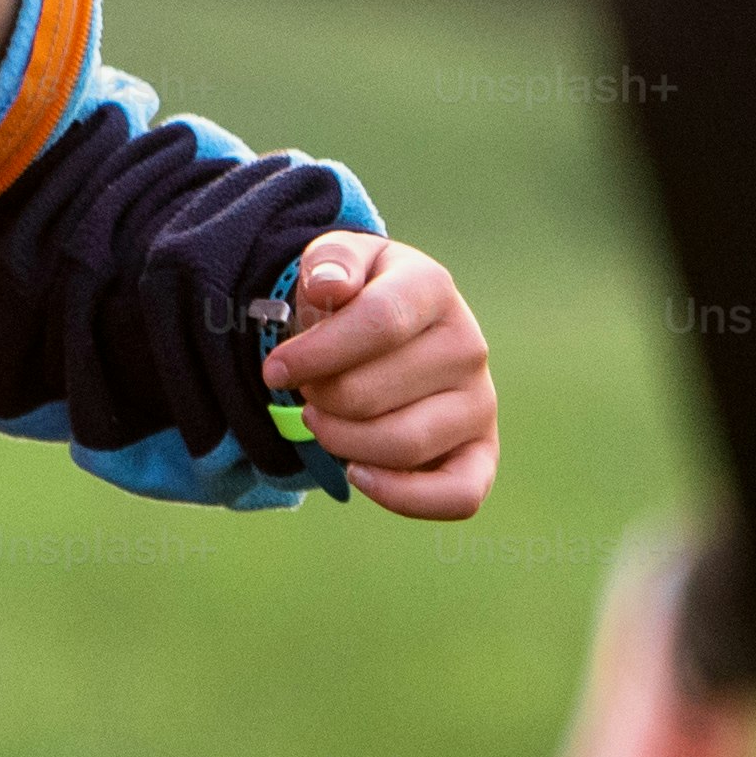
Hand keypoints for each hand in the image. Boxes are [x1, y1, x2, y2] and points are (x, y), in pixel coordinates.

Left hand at [263, 232, 495, 519]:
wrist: (386, 328)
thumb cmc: (352, 295)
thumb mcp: (336, 260)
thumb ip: (329, 261)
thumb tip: (329, 287)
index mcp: (432, 287)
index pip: (377, 323)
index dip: (315, 353)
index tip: (274, 370)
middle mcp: (468, 345)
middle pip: (374, 393)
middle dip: (320, 398)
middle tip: (306, 391)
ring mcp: (480, 403)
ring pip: (403, 445)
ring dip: (342, 442)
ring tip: (322, 422)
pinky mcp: (481, 453)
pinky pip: (458, 495)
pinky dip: (403, 496)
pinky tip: (358, 473)